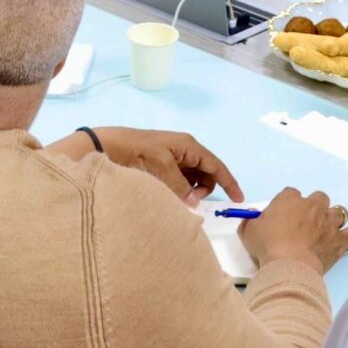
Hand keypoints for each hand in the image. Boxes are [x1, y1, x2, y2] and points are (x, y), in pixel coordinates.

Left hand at [62, 127, 243, 204]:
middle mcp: (184, 151)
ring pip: (192, 180)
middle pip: (206, 175)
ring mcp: (173, 158)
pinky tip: (169, 196)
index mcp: (188, 146)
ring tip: (177, 199)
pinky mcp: (162, 166)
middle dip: (203, 189)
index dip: (229, 182)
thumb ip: (180, 186)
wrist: (108, 146)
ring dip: (190, 191)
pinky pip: (180, 181)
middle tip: (190, 201)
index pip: (216, 166)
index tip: (239, 199)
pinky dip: (179, 190)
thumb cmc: (137, 152)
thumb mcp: (162, 167)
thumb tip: (193, 202)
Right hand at [239, 188, 347, 274]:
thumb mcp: (248, 231)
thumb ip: (251, 222)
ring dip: (332, 220)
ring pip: (338, 212)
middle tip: (305, 225)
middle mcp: (312, 206)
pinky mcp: (340, 240)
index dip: (288, 205)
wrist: (288, 264)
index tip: (283, 218)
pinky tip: (346, 240)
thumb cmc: (267, 245)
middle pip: (319, 198)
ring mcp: (329, 222)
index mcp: (289, 200)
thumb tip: (251, 221)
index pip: (291, 194)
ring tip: (325, 232)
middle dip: (314, 208)